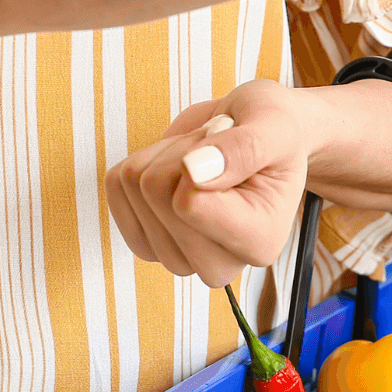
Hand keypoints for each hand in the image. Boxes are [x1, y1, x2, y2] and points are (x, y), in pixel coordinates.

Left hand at [106, 81, 317, 287]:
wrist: (258, 136)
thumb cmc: (275, 133)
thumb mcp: (274, 128)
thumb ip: (243, 150)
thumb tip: (192, 172)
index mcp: (259, 244)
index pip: (190, 205)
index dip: (198, 160)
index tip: (230, 143)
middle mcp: (218, 263)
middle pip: (156, 196)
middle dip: (180, 155)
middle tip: (219, 149)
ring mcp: (176, 256)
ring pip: (133, 189)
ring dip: (164, 156)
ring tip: (203, 158)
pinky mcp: (144, 239)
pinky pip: (115, 186)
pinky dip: (143, 160)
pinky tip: (179, 166)